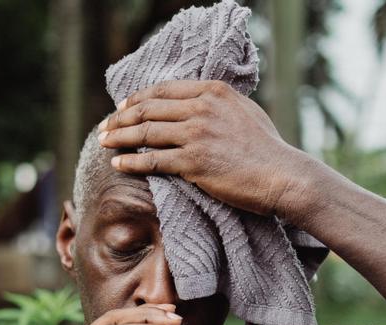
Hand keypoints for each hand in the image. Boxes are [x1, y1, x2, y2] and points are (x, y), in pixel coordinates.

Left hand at [97, 80, 322, 220]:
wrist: (282, 175)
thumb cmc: (268, 149)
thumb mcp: (244, 111)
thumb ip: (219, 104)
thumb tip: (198, 103)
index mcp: (213, 91)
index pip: (163, 90)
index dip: (137, 98)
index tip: (122, 107)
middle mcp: (202, 108)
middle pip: (149, 108)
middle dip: (120, 118)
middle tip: (104, 127)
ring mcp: (196, 134)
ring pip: (146, 132)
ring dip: (119, 137)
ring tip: (103, 142)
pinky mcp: (193, 162)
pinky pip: (152, 160)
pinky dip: (131, 161)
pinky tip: (118, 163)